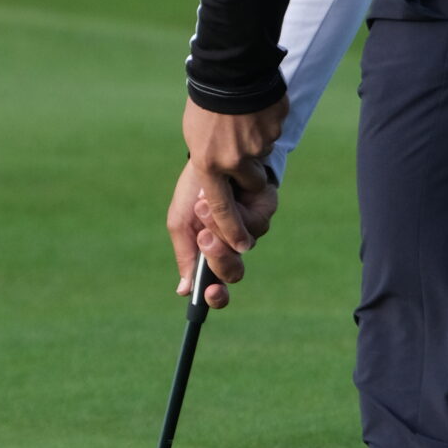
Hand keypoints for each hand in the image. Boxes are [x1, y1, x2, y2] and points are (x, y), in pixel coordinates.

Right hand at [169, 96, 287, 309]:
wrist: (212, 151)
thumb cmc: (193, 188)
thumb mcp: (182, 220)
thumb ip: (186, 254)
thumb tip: (184, 290)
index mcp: (212, 253)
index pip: (218, 287)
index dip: (216, 297)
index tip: (211, 292)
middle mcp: (235, 245)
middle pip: (234, 271)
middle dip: (219, 256)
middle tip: (204, 236)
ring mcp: (252, 228)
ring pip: (245, 243)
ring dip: (221, 223)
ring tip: (203, 201)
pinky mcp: (266, 208)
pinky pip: (256, 220)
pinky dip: (235, 207)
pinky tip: (222, 190)